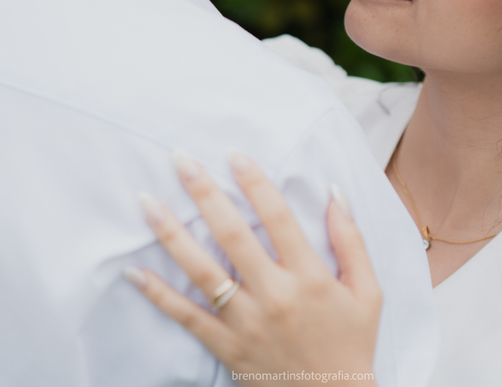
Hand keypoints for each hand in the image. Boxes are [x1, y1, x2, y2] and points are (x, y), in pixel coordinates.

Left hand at [127, 151, 381, 382]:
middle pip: (233, 234)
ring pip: (203, 270)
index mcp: (310, 277)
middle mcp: (275, 295)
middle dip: (205, 193)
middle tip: (181, 160)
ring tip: (148, 202)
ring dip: (172, 233)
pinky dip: (159, 295)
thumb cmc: (351, 343)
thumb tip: (334, 192)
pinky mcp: (227, 347)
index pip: (278, 218)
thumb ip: (351, 240)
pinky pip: (187, 317)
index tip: (234, 154)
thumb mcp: (368, 291)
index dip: (255, 182)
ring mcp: (247, 322)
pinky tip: (134, 272)